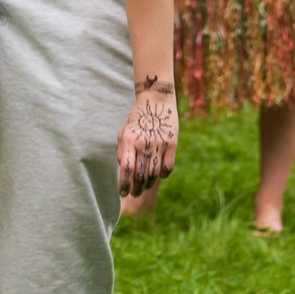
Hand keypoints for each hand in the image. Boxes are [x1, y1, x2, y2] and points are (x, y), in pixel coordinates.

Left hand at [116, 81, 179, 195]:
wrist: (156, 100)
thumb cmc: (137, 118)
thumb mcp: (124, 132)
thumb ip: (122, 152)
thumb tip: (124, 173)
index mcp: (128, 140)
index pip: (126, 169)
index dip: (124, 185)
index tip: (123, 193)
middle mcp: (143, 143)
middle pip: (140, 175)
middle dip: (136, 189)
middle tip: (134, 193)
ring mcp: (159, 144)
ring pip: (154, 174)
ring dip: (148, 184)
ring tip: (144, 187)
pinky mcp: (172, 144)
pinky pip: (168, 167)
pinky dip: (162, 175)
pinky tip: (158, 175)